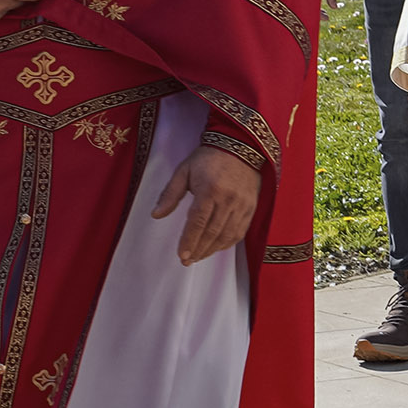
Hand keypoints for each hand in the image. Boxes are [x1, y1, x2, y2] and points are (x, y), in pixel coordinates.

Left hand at [152, 144, 260, 264]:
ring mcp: (242, 204)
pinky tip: (216, 248)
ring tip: (198, 257)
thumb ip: (170, 194)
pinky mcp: (251, 207)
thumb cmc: (208, 158)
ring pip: (227, 235)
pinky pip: (240, 231)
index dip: (189, 241)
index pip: (198, 222)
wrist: (240, 146)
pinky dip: (227, 243)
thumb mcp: (184, 171)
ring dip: (212, 249)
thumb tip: (156, 215)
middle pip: (212, 232)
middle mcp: (228, 199)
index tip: (181, 255)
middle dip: (198, 250)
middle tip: (186, 261)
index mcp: (210, 190)